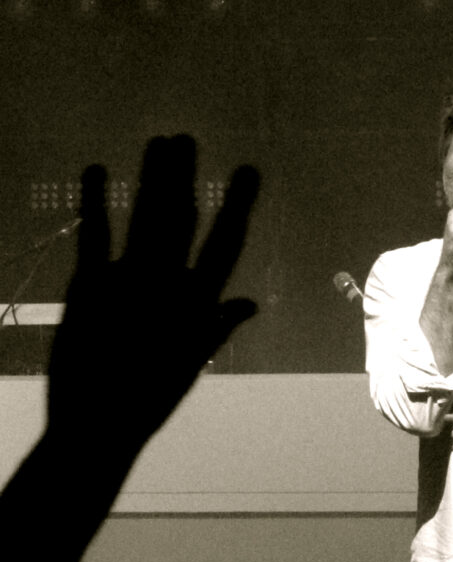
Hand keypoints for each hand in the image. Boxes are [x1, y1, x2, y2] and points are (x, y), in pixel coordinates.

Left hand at [45, 134, 259, 454]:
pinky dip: (95, 201)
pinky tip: (97, 170)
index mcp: (199, 302)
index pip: (226, 242)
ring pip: (147, 218)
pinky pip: (96, 234)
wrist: (101, 422)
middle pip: (181, 219)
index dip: (237, 203)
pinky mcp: (91, 286)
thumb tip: (251, 302)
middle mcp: (170, 283)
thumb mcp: (193, 362)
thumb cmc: (152, 396)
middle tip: (185, 139)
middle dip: (184, 176)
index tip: (248, 170)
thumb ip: (220, 326)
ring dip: (152, 177)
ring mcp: (131, 281)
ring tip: (159, 141)